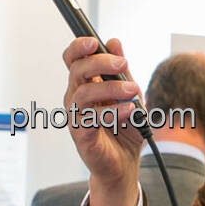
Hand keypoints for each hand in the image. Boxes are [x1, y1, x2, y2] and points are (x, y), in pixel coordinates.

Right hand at [61, 37, 146, 205]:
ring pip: (83, 92)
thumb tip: (114, 42)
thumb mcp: (129, 93)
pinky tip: (130, 110)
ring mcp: (76, 116)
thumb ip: (122, 70)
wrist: (125, 163)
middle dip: (100, 62)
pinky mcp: (81, 135)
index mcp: (85, 84)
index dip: (79, 47)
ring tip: (132, 91)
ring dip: (110, 88)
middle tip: (123, 64)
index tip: (95, 41)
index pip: (72, 59)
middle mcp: (76, 97)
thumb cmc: (124, 128)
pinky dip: (113, 112)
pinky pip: (91, 119)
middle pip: (77, 70)